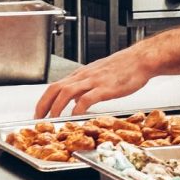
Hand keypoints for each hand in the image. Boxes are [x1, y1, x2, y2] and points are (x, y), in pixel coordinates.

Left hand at [35, 48, 153, 117]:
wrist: (141, 59)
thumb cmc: (124, 67)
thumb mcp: (99, 75)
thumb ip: (85, 87)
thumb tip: (75, 101)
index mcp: (81, 74)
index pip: (55, 86)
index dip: (44, 100)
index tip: (39, 112)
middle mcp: (84, 76)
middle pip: (55, 89)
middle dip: (43, 105)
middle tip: (38, 119)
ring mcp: (93, 81)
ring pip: (66, 92)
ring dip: (56, 107)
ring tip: (53, 119)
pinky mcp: (105, 88)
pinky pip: (86, 98)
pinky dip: (78, 108)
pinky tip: (76, 116)